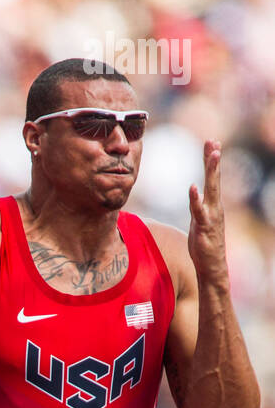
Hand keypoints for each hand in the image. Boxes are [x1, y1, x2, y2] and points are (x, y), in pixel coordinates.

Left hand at [188, 141, 227, 283]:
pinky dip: (196, 199)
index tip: (212, 142)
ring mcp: (211, 216)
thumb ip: (198, 205)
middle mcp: (215, 207)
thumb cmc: (205, 245)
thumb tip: (195, 193)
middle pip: (214, 179)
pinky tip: (193, 187)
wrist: (212, 266)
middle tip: (214, 141)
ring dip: (212, 171)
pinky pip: (199, 211)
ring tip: (213, 154)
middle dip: (213, 159)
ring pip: (212, 190)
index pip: (212, 178)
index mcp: (213, 205)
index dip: (211, 161)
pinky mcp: (204, 228)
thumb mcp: (199, 220)